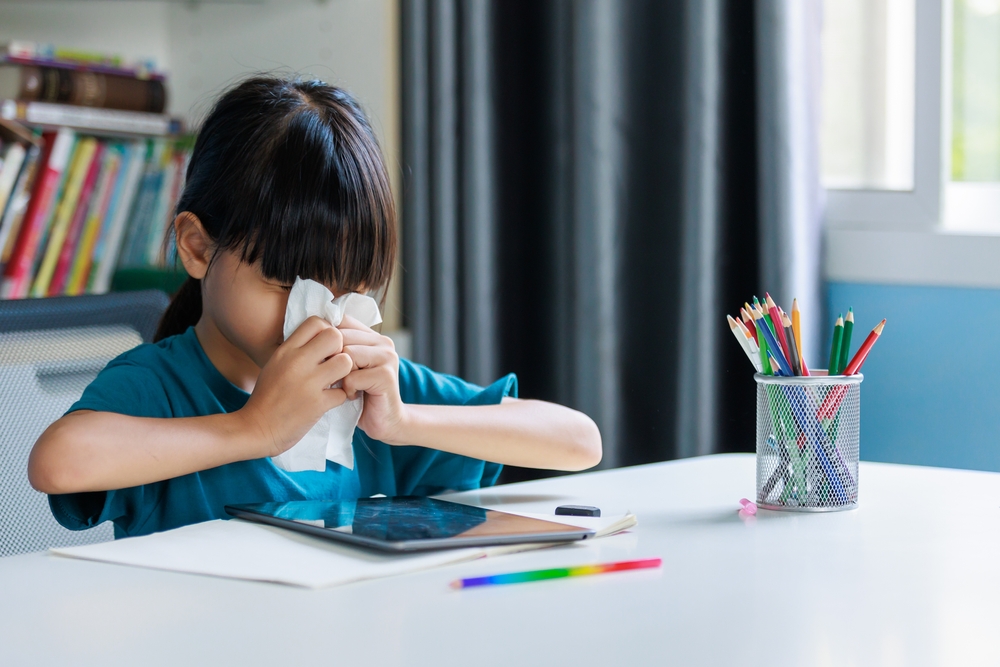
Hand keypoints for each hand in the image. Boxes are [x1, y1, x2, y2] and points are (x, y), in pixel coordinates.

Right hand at [238, 316, 352, 457]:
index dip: (328, 331)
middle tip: (335, 363)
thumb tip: (320, 337)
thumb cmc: (267, 396)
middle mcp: (297, 362)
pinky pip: (344, 392)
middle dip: (341, 349)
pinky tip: (333, 400)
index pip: (316, 322)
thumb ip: (296, 350)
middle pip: (335, 336)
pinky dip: (342, 398)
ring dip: (346, 373)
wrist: (256, 428)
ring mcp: (308, 383)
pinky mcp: (317, 404)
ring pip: (345, 362)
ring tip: (338, 381)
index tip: (327, 347)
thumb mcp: (275, 364)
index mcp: (286, 350)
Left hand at [338, 315, 407, 442]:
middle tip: (337, 377)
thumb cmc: (360, 392)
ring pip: (347, 355)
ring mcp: (387, 358)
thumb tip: (311, 330)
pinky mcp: (386, 376)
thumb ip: (339, 347)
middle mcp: (383, 342)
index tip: (326, 359)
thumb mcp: (348, 365)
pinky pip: (352, 377)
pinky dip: (347, 389)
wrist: (384, 421)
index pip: (343, 321)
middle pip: (342, 338)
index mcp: (373, 336)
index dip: (327, 339)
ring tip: (346, 386)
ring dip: (340, 376)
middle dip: (332, 360)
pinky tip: (353, 395)